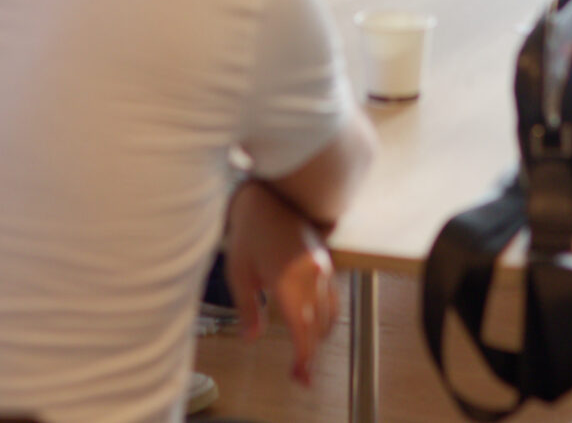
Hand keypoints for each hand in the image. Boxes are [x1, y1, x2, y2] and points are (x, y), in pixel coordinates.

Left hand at [226, 181, 336, 383]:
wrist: (268, 194)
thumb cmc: (249, 230)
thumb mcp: (239, 273)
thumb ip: (248, 309)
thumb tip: (252, 337)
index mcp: (290, 281)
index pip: (304, 331)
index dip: (304, 358)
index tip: (300, 376)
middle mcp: (313, 276)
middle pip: (320, 327)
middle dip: (310, 352)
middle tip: (299, 373)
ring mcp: (323, 267)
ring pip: (330, 313)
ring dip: (319, 334)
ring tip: (305, 351)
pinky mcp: (326, 261)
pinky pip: (332, 296)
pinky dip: (325, 315)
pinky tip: (312, 321)